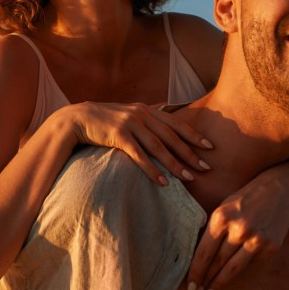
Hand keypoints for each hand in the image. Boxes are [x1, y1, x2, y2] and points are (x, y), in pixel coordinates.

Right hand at [59, 102, 212, 184]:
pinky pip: (139, 155)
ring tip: (189, 178)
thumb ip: (147, 112)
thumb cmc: (104, 118)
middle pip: (172, 136)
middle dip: (190, 153)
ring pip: (159, 147)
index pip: (176, 123)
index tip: (210, 147)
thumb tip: (166, 108)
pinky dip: (152, 169)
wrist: (78, 119)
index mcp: (147, 109)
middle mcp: (141, 114)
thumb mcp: (129, 111)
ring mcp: (130, 124)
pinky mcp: (118, 136)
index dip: (194, 135)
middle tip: (206, 167)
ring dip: (175, 164)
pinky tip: (163, 181)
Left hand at [185, 173, 288, 289]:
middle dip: (205, 281)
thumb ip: (213, 231)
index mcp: (221, 218)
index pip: (204, 253)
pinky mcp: (271, 247)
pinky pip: (252, 264)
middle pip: (217, 263)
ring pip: (234, 269)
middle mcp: (239, 229)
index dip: (196, 272)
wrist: (278, 191)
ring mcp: (257, 239)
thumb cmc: (244, 201)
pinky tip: (235, 271)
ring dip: (220, 283)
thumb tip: (199, 259)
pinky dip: (242, 268)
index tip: (190, 286)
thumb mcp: (223, 208)